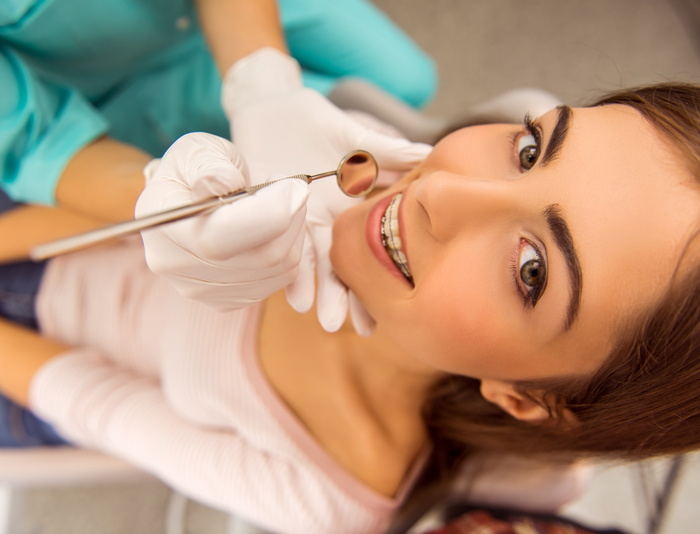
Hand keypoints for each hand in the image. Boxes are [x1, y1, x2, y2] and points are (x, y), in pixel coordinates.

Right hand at [136, 133, 308, 310]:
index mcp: (161, 223)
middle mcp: (174, 265)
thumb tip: (224, 183)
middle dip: (292, 217)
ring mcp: (200, 290)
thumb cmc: (197, 168)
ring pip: (278, 269)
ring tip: (282, 203)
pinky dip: (290, 250)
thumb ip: (208, 163)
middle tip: (293, 188)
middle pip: (260, 257)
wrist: (189, 199)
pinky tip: (276, 228)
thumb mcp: (198, 150)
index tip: (294, 185)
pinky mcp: (225, 300)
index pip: (220, 237)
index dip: (270, 212)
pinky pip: (280, 280)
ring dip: (295, 232)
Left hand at [223, 48, 431, 332]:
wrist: (270, 105)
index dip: (377, 284)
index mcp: (349, 211)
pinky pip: (277, 243)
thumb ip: (392, 152)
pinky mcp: (266, 211)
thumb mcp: (358, 138)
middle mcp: (323, 223)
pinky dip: (286, 269)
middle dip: (344, 299)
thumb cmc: (315, 121)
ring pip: (309, 263)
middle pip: (338, 268)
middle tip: (353, 328)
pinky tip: (295, 296)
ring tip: (321, 318)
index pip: (367, 253)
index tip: (391, 315)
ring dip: (316, 292)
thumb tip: (434, 156)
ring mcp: (294, 220)